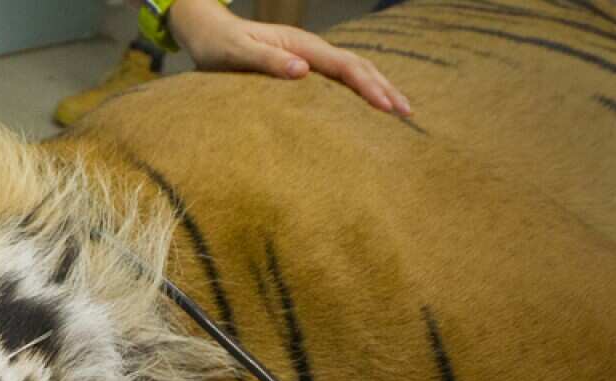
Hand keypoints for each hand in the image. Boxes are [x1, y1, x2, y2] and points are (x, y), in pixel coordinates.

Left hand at [167, 0, 411, 114]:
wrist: (207, 32)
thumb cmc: (219, 46)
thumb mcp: (238, 54)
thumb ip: (268, 62)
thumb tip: (303, 71)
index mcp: (301, 46)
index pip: (345, 66)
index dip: (368, 86)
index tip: (387, 107)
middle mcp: (310, 49)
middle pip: (358, 66)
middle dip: (384, 88)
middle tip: (408, 113)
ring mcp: (308, 56)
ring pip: (352, 70)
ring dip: (377, 87)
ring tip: (398, 110)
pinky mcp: (302, 66)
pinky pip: (337, 78)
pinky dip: (358, 90)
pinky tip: (366, 106)